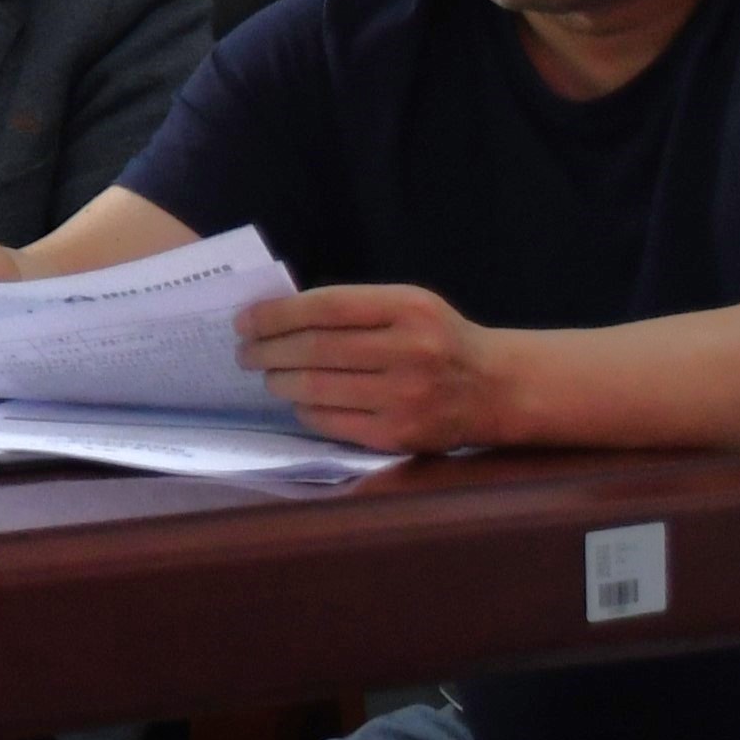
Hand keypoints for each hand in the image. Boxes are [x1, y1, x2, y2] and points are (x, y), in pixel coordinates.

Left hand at [235, 284, 514, 452]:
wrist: (494, 388)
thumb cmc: (439, 338)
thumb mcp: (408, 304)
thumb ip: (354, 308)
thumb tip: (278, 316)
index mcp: (408, 308)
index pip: (325, 308)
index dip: (277, 315)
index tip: (245, 320)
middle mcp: (409, 352)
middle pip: (315, 350)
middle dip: (268, 350)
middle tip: (245, 351)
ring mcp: (404, 397)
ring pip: (317, 388)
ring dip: (280, 381)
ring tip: (267, 374)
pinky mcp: (398, 435)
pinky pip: (332, 422)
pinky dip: (305, 410)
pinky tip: (297, 400)